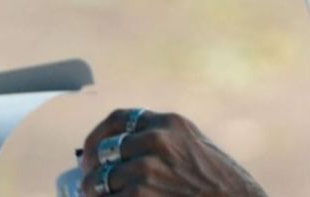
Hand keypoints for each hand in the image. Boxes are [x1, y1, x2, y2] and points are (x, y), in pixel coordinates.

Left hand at [79, 108, 266, 196]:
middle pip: (105, 149)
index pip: (118, 119)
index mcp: (170, 124)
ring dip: (92, 191)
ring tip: (94, 196)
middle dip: (91, 167)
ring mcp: (148, 170)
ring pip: (101, 179)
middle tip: (88, 179)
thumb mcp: (195, 148)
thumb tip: (122, 150)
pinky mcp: (141, 196)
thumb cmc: (221, 183)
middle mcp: (157, 141)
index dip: (98, 135)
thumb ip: (165, 141)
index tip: (90, 149)